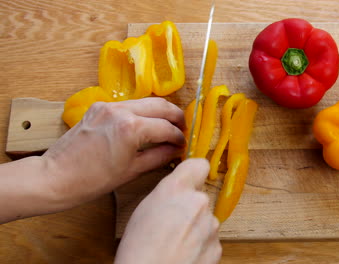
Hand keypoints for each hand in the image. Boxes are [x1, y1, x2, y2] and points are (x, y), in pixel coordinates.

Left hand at [43, 97, 185, 208]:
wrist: (56, 176)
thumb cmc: (92, 180)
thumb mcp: (132, 171)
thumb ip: (159, 156)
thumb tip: (175, 150)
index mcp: (131, 128)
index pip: (166, 127)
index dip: (178, 137)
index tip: (183, 145)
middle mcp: (121, 110)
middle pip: (161, 105)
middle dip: (175, 117)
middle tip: (182, 130)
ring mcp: (108, 106)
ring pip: (145, 101)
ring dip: (159, 112)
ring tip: (166, 127)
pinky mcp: (99, 107)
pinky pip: (129, 105)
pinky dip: (141, 112)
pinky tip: (145, 125)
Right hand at [115, 159, 221, 263]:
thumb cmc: (138, 249)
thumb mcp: (144, 209)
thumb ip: (167, 194)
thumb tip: (177, 194)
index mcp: (176, 188)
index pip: (199, 164)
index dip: (194, 172)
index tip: (191, 178)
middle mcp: (198, 202)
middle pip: (199, 198)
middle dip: (190, 208)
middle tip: (171, 224)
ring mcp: (210, 225)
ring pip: (205, 220)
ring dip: (195, 229)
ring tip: (174, 243)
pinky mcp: (217, 247)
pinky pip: (209, 240)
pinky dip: (199, 247)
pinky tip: (182, 255)